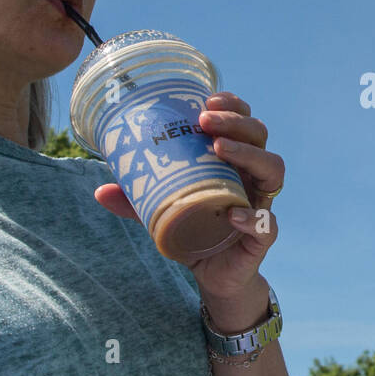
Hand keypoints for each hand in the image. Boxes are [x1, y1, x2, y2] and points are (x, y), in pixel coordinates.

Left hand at [93, 91, 283, 307]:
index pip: (243, 123)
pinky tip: (231, 214)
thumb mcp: (162, 211)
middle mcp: (252, 177)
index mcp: (233, 162)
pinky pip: (266, 223)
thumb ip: (136, 200)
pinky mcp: (261, 237)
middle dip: (235, 121)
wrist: (215, 276)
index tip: (207, 99)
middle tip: (204, 120)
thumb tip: (100, 190)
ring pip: (274, 168)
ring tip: (219, 148)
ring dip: (248, 153)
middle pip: (259, 135)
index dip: (232, 106)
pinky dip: (251, 217)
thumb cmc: (194, 232)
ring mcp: (261, 203)